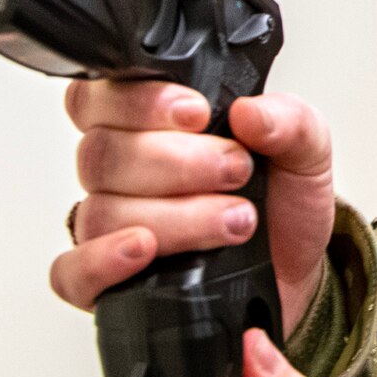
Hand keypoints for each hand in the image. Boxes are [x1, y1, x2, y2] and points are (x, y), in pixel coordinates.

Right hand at [56, 81, 337, 328]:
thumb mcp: (304, 151)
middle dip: (178, 162)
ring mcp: (109, 226)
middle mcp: (120, 171)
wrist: (297, 273)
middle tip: (236, 171)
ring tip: (235, 220)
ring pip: (102, 211)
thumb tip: (250, 112)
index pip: (103, 96)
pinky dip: (102, 261)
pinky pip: (72, 272)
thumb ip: (288, 120)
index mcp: (149, 123)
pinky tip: (144, 251)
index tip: (198, 114)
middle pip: (103, 154)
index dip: (141, 101)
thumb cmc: (284, 206)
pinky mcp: (107, 281)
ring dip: (174, 216)